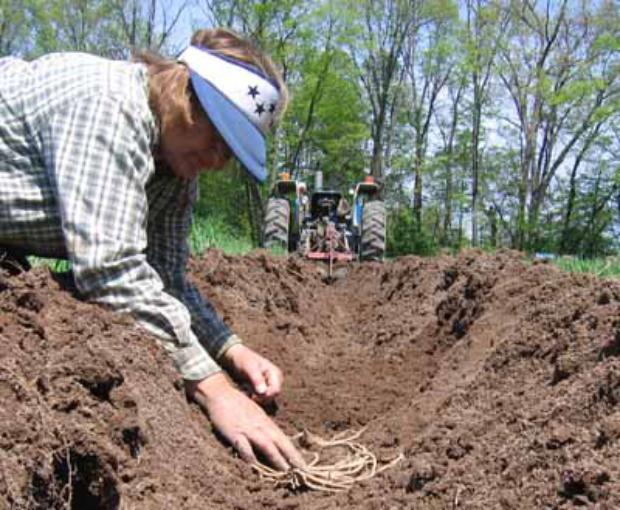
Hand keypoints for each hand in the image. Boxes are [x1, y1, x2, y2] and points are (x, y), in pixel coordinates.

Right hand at [187, 373, 303, 469]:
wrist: (221, 394)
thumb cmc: (238, 405)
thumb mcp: (256, 416)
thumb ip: (265, 429)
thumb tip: (275, 442)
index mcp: (267, 424)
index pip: (285, 440)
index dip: (295, 454)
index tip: (305, 466)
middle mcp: (261, 427)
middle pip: (280, 443)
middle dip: (292, 458)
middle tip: (303, 472)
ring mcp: (248, 430)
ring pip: (266, 446)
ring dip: (276, 459)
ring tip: (286, 472)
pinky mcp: (234, 433)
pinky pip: (243, 446)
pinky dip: (249, 456)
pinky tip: (254, 466)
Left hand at [221, 344, 282, 402]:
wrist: (236, 357)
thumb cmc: (243, 359)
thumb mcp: (249, 367)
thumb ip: (257, 379)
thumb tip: (263, 392)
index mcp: (275, 373)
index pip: (276, 391)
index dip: (265, 396)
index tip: (252, 395)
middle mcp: (275, 380)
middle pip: (271, 397)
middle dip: (259, 397)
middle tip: (246, 391)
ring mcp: (269, 385)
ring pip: (265, 399)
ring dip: (254, 397)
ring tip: (244, 390)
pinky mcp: (263, 388)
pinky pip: (260, 398)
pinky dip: (252, 397)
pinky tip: (245, 391)